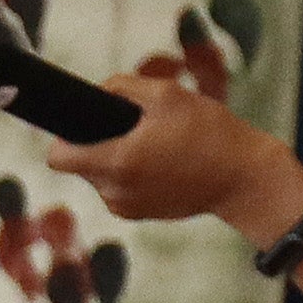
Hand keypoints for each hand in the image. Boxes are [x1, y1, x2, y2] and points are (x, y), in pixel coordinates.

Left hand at [55, 78, 302, 244]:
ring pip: (101, 176)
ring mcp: (125, 208)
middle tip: (134, 127)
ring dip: (117, 158)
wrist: (244, 177)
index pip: (58, 157)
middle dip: (99, 142)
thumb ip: (121, 87)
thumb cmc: (209, 132)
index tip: (84, 124)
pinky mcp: (141, 215)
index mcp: (115, 163)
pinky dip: (133, 174)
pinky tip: (163, 162)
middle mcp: (113, 192)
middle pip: (81, 163)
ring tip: (156, 143)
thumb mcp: (167, 94)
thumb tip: (97, 91)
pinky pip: (121, 189)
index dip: (65, 137)